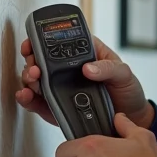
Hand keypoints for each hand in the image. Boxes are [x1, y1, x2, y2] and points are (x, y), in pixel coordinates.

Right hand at [16, 35, 155, 129]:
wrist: (130, 117)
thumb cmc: (127, 90)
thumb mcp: (123, 72)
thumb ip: (107, 68)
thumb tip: (88, 68)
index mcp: (83, 54)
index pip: (58, 42)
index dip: (41, 40)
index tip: (33, 42)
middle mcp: (67, 70)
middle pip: (41, 60)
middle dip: (32, 61)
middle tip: (35, 66)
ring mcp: (60, 88)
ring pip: (36, 81)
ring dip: (28, 79)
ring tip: (33, 80)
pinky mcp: (56, 107)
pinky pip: (38, 102)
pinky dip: (28, 99)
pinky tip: (26, 96)